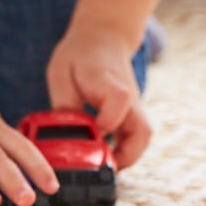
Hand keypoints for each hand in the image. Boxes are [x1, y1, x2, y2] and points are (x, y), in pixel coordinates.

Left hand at [47, 22, 152, 170]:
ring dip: (128, 156)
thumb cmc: (79, 54)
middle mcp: (128, 97)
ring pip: (143, 136)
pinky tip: (104, 156)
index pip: (118, 102)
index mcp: (109, 82)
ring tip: (105, 168)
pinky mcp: (130, 111)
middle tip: (105, 169)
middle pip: (143, 131)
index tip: (90, 134)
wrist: (103, 36)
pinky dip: (124, 149)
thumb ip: (64, 104)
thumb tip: (64, 135)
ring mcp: (133, 105)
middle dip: (127, 156)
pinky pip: (135, 135)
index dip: (106, 123)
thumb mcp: (62, 72)